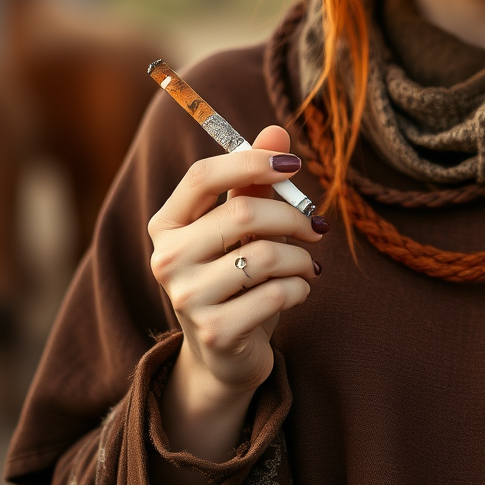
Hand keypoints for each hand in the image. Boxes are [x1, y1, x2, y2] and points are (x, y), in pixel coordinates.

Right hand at [148, 125, 323, 407]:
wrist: (225, 354)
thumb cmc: (235, 276)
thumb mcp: (242, 227)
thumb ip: (254, 179)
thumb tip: (276, 130)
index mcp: (166, 224)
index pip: (202, 176)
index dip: (251, 162)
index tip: (294, 164)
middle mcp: (166, 260)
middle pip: (243, 213)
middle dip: (293, 216)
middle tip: (317, 227)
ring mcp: (186, 299)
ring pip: (266, 255)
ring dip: (302, 258)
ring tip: (308, 264)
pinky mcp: (215, 332)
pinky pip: (278, 293)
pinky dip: (301, 288)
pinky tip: (298, 291)